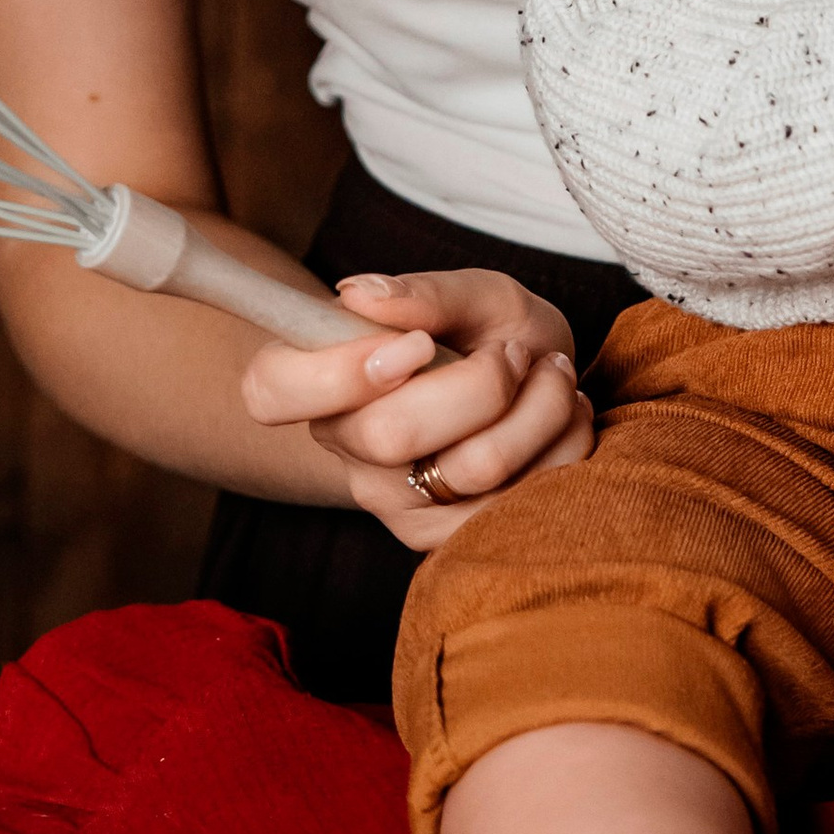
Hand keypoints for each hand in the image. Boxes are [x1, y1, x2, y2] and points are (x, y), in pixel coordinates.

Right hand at [240, 267, 592, 553]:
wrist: (540, 383)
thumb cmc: (490, 332)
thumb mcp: (475, 293)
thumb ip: (425, 294)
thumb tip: (359, 295)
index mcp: (323, 378)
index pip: (272, 390)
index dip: (338, 372)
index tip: (417, 346)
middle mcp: (347, 448)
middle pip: (392, 434)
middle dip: (481, 383)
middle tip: (513, 352)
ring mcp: (395, 503)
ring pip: (473, 468)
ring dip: (541, 406)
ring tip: (550, 374)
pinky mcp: (449, 540)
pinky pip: (520, 500)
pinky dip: (561, 444)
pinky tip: (557, 417)